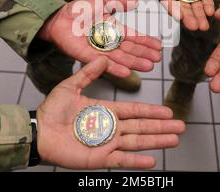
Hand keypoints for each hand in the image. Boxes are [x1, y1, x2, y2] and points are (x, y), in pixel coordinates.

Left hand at [37, 58, 184, 168]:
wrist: (38, 131)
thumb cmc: (52, 110)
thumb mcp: (70, 87)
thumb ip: (87, 73)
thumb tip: (102, 58)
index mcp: (106, 111)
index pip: (134, 111)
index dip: (151, 111)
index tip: (167, 111)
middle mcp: (110, 128)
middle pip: (141, 127)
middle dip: (161, 127)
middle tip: (180, 127)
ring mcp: (106, 143)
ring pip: (137, 142)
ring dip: (156, 141)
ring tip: (174, 139)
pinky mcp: (99, 158)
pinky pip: (121, 160)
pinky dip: (137, 161)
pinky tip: (152, 160)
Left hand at [38, 0, 161, 77]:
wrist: (58, 17)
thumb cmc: (77, 9)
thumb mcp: (101, 2)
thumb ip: (119, 3)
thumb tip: (136, 2)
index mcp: (113, 29)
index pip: (133, 37)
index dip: (145, 41)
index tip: (158, 46)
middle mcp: (109, 42)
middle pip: (130, 50)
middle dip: (144, 54)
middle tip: (157, 59)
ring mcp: (99, 50)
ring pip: (120, 58)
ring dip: (134, 63)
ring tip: (148, 67)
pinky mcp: (87, 57)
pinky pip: (103, 64)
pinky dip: (115, 68)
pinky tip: (126, 72)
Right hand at [147, 0, 213, 30]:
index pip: (169, 3)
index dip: (174, 9)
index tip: (178, 16)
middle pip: (184, 9)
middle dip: (189, 18)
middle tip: (194, 26)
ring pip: (196, 8)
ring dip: (200, 17)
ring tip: (203, 26)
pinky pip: (206, 0)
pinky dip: (208, 6)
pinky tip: (210, 12)